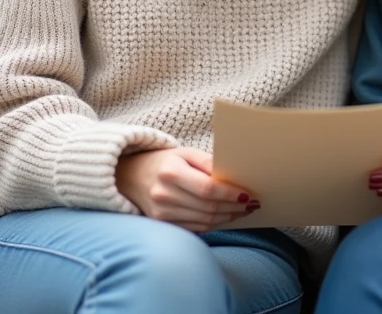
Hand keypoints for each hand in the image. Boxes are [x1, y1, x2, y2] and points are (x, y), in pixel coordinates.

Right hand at [116, 146, 257, 231]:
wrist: (129, 176)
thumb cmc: (164, 162)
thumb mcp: (185, 153)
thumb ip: (208, 163)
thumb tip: (234, 176)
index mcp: (171, 173)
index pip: (207, 189)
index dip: (230, 194)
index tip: (248, 194)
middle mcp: (164, 195)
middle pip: (208, 208)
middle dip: (234, 208)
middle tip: (252, 204)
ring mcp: (161, 213)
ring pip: (204, 221)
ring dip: (228, 218)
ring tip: (242, 211)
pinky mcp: (163, 224)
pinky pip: (195, 228)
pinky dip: (214, 224)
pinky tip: (226, 217)